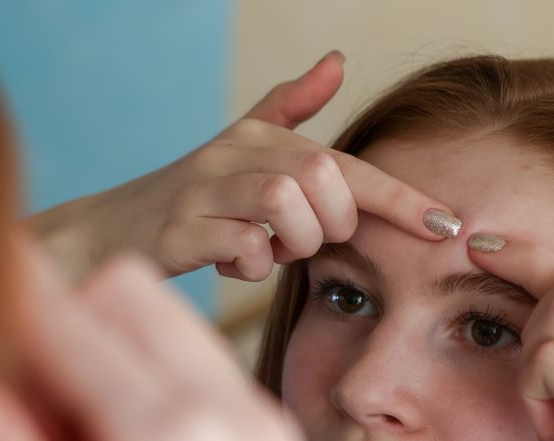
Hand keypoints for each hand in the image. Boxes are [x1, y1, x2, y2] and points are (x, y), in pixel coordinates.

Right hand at [29, 52, 459, 280]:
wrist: (103, 235)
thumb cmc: (184, 201)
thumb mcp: (238, 150)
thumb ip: (287, 108)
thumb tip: (336, 60)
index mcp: (260, 138)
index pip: (347, 165)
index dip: (402, 197)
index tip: (450, 227)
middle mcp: (236, 153)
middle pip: (322, 180)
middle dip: (327, 226)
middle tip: (296, 243)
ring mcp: (204, 190)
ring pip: (287, 207)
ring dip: (288, 245)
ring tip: (262, 252)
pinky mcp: (178, 231)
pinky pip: (245, 249)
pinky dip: (250, 267)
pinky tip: (231, 265)